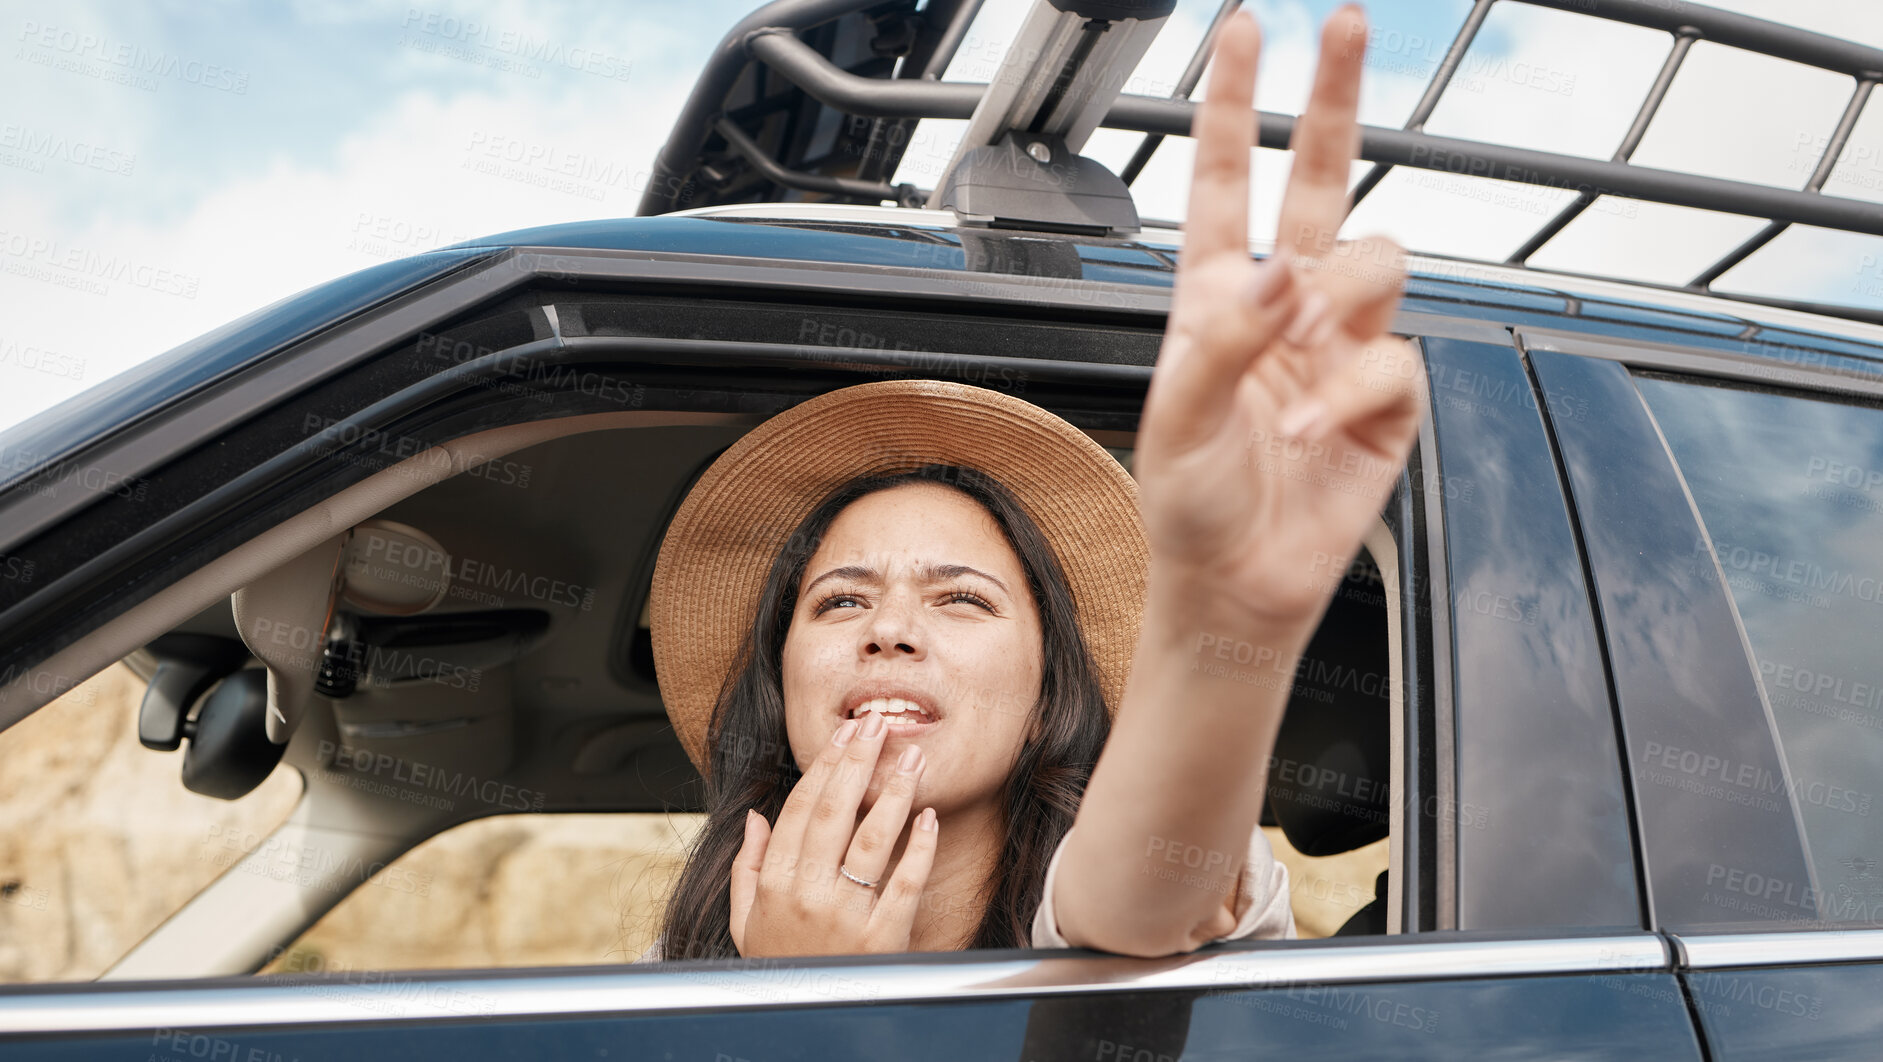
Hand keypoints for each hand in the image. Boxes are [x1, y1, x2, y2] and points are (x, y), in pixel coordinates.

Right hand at [729, 711, 938, 956]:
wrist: (801, 1022)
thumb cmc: (778, 969)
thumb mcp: (745, 922)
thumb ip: (748, 867)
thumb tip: (756, 817)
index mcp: (774, 883)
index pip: (801, 809)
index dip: (824, 766)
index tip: (844, 735)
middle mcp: (807, 894)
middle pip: (836, 812)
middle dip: (859, 762)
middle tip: (879, 725)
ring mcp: (846, 916)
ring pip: (872, 840)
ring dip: (894, 793)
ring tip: (912, 759)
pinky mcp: (882, 939)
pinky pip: (904, 885)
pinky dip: (919, 849)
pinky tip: (930, 818)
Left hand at [1134, 5, 1427, 627]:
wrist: (1236, 582)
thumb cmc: (1190, 501)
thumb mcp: (1177, 417)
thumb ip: (1223, 337)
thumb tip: (1281, 271)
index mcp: (1216, 297)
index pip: (1223, 182)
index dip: (1231, 106)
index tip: (1242, 31)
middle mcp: (1283, 308)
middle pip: (1320, 181)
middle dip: (1334, 101)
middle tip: (1347, 27)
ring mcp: (1339, 347)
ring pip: (1375, 261)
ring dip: (1339, 302)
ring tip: (1301, 361)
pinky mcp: (1384, 398)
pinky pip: (1394, 359)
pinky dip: (1353, 393)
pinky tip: (1315, 432)